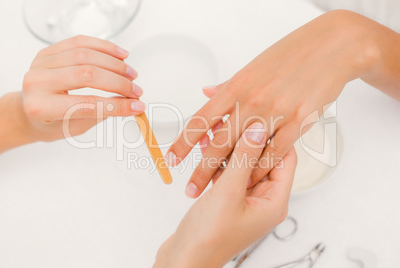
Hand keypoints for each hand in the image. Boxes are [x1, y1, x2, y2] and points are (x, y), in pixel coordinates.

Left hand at [20, 35, 144, 142]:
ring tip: (131, 74)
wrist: (28, 110)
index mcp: (42, 107)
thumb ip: (101, 113)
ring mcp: (42, 63)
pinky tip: (121, 56)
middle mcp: (38, 82)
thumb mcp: (75, 127)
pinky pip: (80, 42)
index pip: (88, 104)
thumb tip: (131, 103)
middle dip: (118, 83)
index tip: (138, 106)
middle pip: (87, 75)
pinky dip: (104, 47)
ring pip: (85, 55)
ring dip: (115, 64)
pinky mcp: (49, 51)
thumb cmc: (50, 122)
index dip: (117, 106)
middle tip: (136, 91)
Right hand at [154, 122, 296, 267]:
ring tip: (215, 126)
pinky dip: (218, 161)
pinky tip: (205, 144)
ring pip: (242, 165)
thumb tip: (258, 129)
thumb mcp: (228, 192)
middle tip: (236, 115)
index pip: (285, 157)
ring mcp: (245, 201)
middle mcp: (264, 200)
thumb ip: (244, 158)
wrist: (184, 261)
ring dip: (229, 148)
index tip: (262, 114)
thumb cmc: (209, 236)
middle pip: (263, 160)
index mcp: (275, 200)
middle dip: (246, 138)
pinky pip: (228, 174)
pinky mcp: (228, 202)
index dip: (274, 135)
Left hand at [165, 10, 382, 197]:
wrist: (329, 48)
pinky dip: (261, 169)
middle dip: (202, 170)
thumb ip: (228, 86)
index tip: (172, 158)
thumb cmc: (288, 56)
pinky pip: (275, 154)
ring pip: (246, 153)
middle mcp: (251, 102)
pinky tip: (251, 181)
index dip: (183, 142)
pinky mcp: (298, 123)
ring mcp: (275, 113)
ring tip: (217, 192)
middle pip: (219, 143)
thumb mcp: (252, 67)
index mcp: (236, 88)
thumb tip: (206, 94)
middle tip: (190, 189)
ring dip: (230, 176)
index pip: (201, 120)